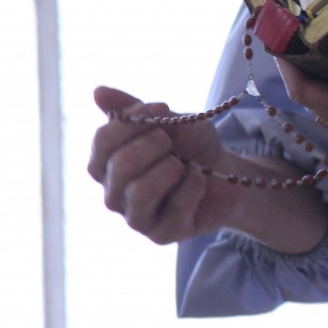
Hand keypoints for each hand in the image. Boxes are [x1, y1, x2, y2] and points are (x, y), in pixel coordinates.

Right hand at [87, 86, 239, 243]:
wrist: (230, 174)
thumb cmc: (193, 147)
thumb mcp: (171, 120)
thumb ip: (135, 109)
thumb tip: (97, 92)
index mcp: (107, 163)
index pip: (103, 141)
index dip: (133, 121)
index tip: (160, 107)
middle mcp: (114, 193)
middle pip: (120, 166)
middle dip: (153, 145)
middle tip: (171, 141)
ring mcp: (136, 217)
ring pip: (139, 192)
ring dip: (170, 169)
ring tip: (183, 164)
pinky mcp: (162, 235)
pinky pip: (174, 209)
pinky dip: (193, 186)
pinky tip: (199, 180)